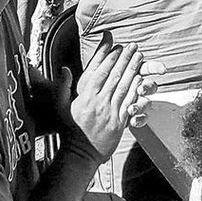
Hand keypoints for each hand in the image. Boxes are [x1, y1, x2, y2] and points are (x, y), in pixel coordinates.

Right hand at [63, 33, 163, 160]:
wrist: (79, 153)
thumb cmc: (69, 129)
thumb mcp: (60, 106)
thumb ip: (62, 86)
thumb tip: (65, 69)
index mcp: (86, 96)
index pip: (101, 72)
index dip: (111, 58)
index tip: (118, 47)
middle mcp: (99, 102)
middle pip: (116, 76)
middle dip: (126, 59)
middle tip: (133, 47)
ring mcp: (110, 112)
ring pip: (124, 87)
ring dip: (134, 70)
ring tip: (140, 58)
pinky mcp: (119, 123)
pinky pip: (129, 103)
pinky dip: (136, 90)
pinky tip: (141, 80)